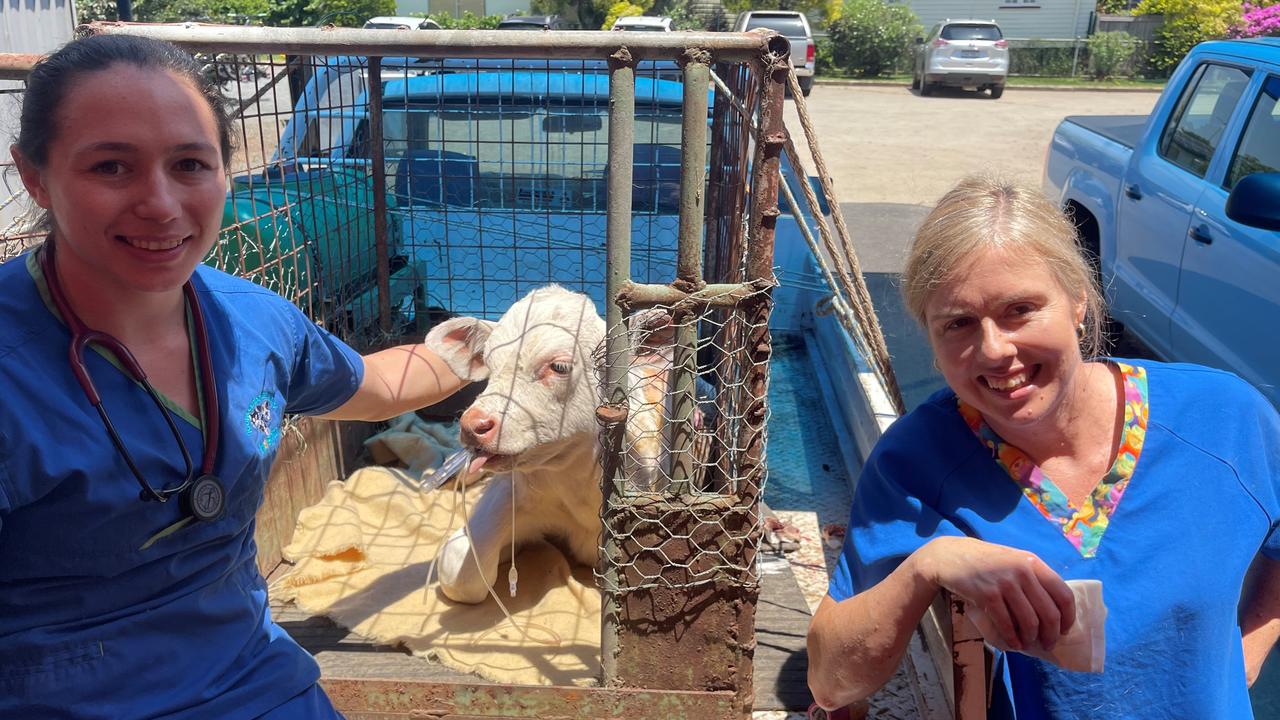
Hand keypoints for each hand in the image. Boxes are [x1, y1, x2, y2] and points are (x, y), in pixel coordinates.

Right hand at [918, 537, 1074, 652]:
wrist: (950, 556)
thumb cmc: (985, 561)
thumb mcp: (1014, 560)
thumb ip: (1033, 578)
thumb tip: (1054, 610)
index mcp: (1033, 563)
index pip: (1064, 594)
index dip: (1068, 617)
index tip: (1065, 630)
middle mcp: (1022, 571)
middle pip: (1049, 613)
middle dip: (1051, 635)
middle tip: (1048, 644)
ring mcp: (1005, 583)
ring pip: (1030, 622)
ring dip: (1031, 639)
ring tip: (1027, 644)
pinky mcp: (987, 595)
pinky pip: (1007, 624)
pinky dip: (1012, 638)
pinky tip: (1013, 644)